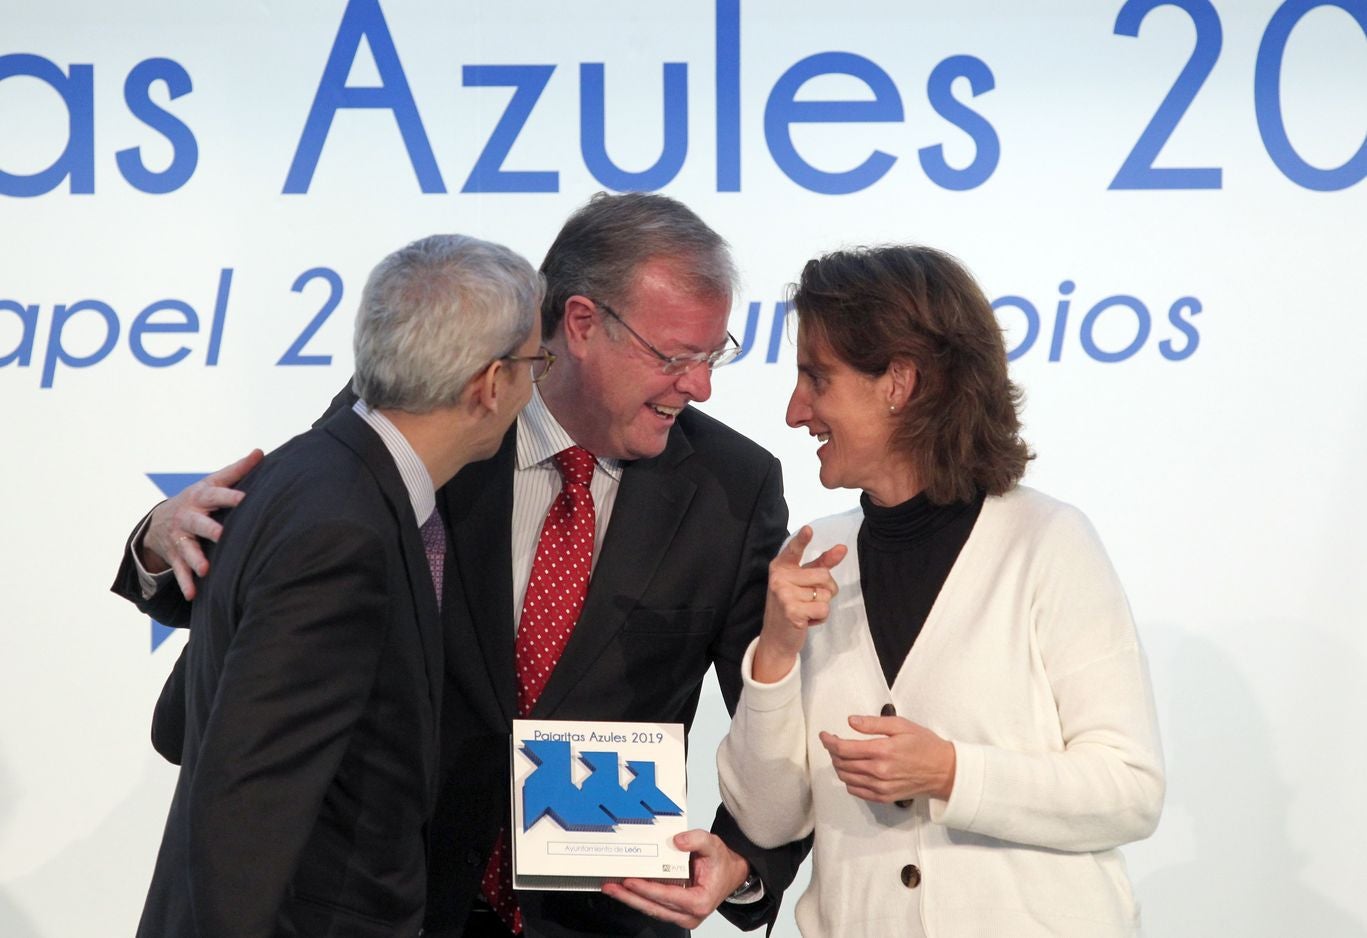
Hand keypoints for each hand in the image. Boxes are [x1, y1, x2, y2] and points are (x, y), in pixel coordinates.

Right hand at [142, 449, 263, 598]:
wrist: (161, 518)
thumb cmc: (200, 498)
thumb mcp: (213, 482)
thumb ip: (237, 470)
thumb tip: (260, 452)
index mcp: (201, 497)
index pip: (216, 495)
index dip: (229, 496)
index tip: (244, 499)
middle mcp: (189, 516)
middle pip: (198, 523)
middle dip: (209, 529)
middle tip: (222, 535)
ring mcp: (180, 537)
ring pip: (187, 549)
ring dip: (196, 560)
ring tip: (205, 570)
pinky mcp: (175, 555)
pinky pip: (179, 570)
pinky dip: (185, 583)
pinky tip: (193, 594)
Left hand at [601, 829, 749, 927]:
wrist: (730, 873)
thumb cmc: (721, 863)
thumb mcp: (712, 844)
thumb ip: (696, 840)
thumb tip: (677, 841)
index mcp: (700, 901)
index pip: (668, 896)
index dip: (647, 889)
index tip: (630, 881)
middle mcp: (690, 914)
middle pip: (654, 907)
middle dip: (630, 897)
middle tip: (612, 886)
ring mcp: (682, 916)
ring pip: (651, 910)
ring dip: (631, 899)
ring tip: (612, 888)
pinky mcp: (676, 913)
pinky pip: (654, 907)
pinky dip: (639, 898)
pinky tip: (625, 890)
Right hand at [752, 526, 846, 682]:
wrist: (776, 636)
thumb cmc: (792, 604)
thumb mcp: (803, 581)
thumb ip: (822, 563)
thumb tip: (843, 548)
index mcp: (780, 566)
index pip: (793, 550)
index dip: (802, 540)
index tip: (809, 529)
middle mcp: (779, 578)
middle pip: (824, 576)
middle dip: (826, 590)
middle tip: (810, 599)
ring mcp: (784, 595)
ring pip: (825, 594)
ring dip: (822, 605)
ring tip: (806, 610)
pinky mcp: (792, 612)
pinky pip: (823, 609)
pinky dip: (820, 617)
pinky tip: (806, 620)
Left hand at [819, 714, 956, 803]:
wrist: (944, 771)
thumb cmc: (925, 745)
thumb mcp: (901, 725)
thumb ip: (873, 723)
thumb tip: (851, 721)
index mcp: (882, 751)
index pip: (844, 749)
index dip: (829, 741)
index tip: (825, 735)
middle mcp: (879, 772)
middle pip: (842, 763)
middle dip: (832, 752)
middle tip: (833, 743)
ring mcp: (881, 787)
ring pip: (846, 778)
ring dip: (838, 765)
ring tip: (841, 755)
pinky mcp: (884, 797)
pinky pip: (856, 791)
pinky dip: (848, 780)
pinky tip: (852, 771)